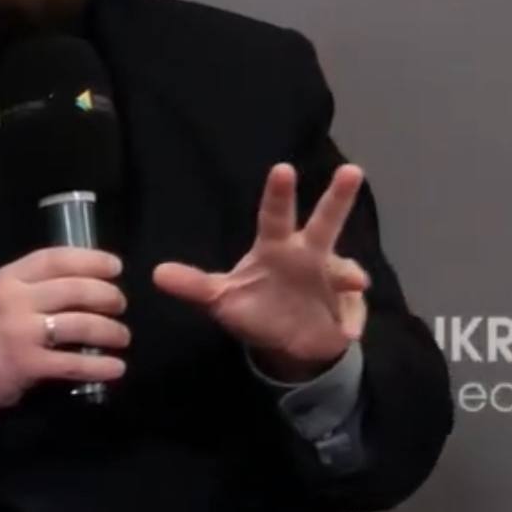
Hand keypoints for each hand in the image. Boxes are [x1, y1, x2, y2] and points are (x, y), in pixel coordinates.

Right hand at [0, 247, 128, 446]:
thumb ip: (28, 287)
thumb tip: (82, 284)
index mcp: (7, 278)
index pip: (57, 258)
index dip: (92, 259)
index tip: (116, 266)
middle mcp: (15, 300)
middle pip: (76, 289)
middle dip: (109, 296)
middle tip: (122, 305)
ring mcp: (21, 333)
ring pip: (82, 324)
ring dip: (111, 331)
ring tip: (123, 337)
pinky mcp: (26, 365)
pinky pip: (75, 363)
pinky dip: (101, 366)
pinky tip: (116, 368)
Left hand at [153, 163, 369, 380]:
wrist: (288, 342)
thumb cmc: (255, 306)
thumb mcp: (221, 298)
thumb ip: (194, 286)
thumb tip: (156, 273)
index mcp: (276, 247)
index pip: (275, 216)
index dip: (278, 194)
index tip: (283, 169)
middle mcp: (308, 255)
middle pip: (325, 223)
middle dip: (338, 198)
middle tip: (351, 171)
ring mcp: (331, 280)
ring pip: (345, 268)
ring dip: (349, 273)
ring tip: (354, 282)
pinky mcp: (345, 308)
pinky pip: (352, 312)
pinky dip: (351, 321)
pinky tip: (346, 335)